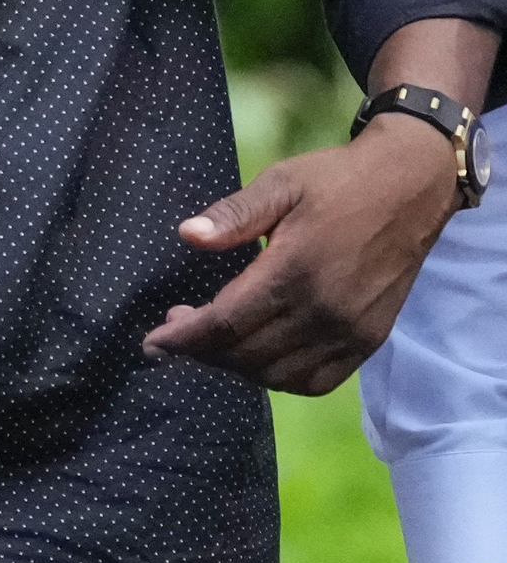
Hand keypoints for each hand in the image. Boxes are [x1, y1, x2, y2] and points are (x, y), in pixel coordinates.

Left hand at [144, 113, 458, 392]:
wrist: (411, 189)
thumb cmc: (337, 181)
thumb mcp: (280, 184)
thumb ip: (233, 215)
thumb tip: (187, 235)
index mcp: (295, 271)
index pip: (226, 323)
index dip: (183, 338)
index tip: (153, 341)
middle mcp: (324, 311)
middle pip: (247, 355)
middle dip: (202, 352)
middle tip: (176, 333)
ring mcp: (351, 331)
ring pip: (278, 375)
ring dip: (237, 368)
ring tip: (212, 343)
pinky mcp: (370, 340)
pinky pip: (317, 381)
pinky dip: (280, 379)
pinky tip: (258, 358)